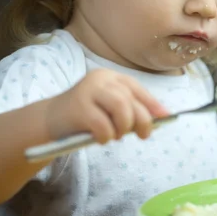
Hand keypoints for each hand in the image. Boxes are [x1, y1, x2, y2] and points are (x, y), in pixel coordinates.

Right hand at [46, 69, 168, 142]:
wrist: (50, 121)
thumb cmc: (85, 116)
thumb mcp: (110, 109)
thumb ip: (131, 110)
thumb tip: (161, 118)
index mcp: (111, 77)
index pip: (137, 89)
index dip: (153, 104)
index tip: (167, 118)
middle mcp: (101, 79)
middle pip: (131, 99)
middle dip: (142, 121)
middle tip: (142, 136)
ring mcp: (88, 91)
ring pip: (120, 108)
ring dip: (123, 127)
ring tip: (115, 136)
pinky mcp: (78, 107)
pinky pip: (102, 125)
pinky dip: (107, 136)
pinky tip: (101, 139)